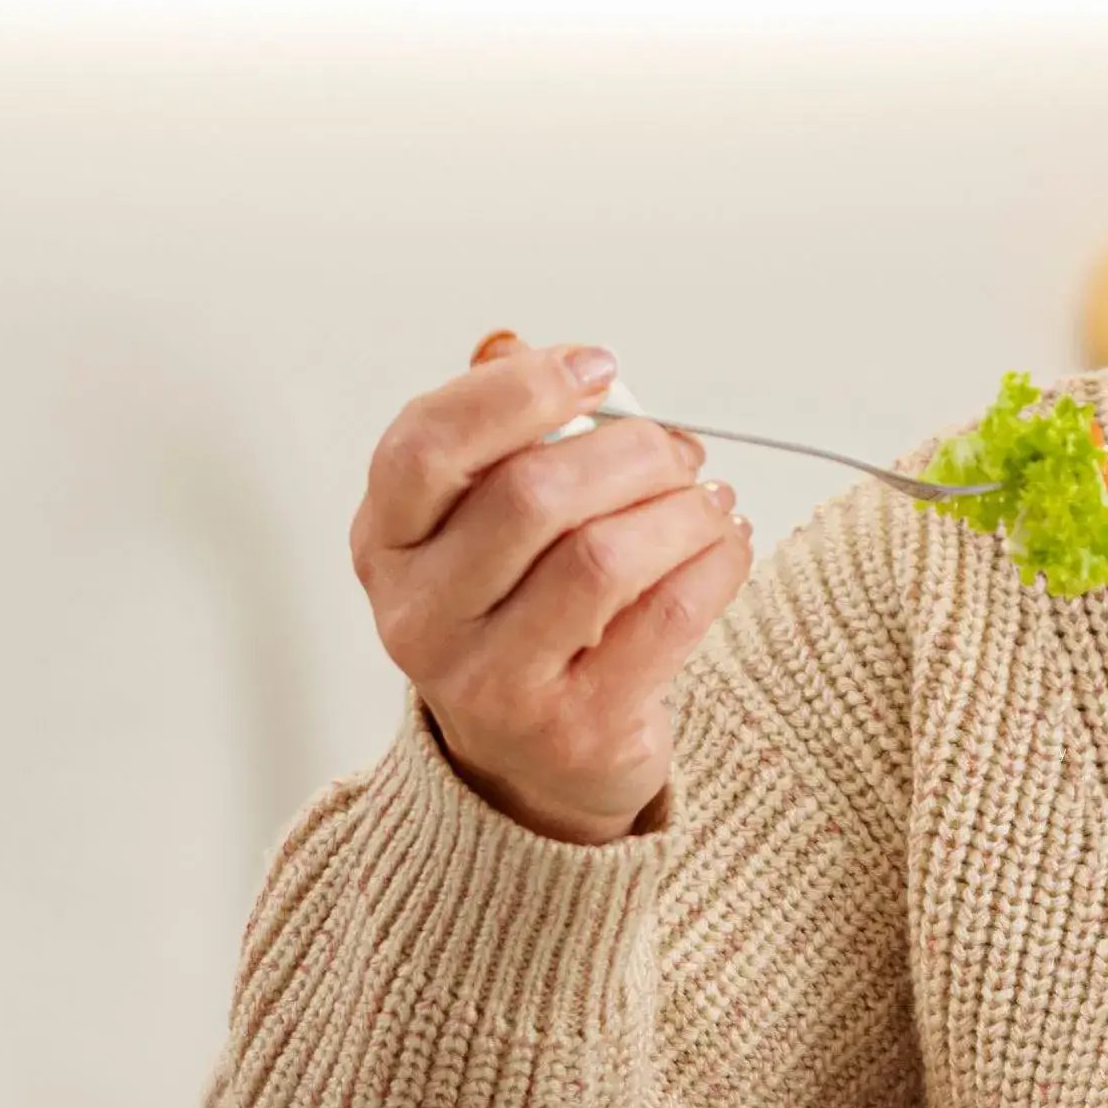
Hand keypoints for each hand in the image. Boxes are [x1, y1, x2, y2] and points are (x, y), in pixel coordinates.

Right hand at [352, 335, 754, 844]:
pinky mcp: (571, 727)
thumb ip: (497, 434)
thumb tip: (518, 345)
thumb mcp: (481, 523)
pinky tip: (723, 545)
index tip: (598, 367)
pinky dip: (713, 564)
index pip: (427, 446)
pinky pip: (665, 618)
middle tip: (678, 449)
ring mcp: (489, 682)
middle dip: (630, 451)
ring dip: (680, 508)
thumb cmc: (517, 614)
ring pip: (602, 557)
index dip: (518, 390)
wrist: (533, 762)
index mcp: (384, 544)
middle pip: (530, 495)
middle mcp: (419, 617)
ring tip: (707, 498)